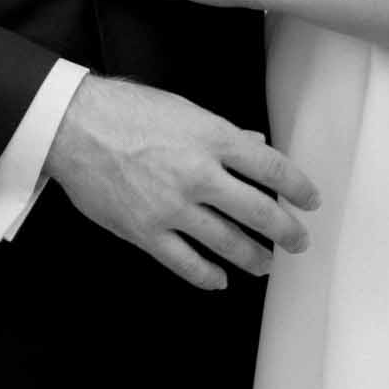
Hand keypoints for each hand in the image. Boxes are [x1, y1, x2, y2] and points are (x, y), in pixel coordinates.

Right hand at [44, 74, 319, 291]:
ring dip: (252, 257)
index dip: (297, 186)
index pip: (270, 165)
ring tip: (265, 263)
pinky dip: (208, 276)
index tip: (311, 199)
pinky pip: (186, 263)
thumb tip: (255, 144)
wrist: (76, 126)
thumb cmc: (128, 109)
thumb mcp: (182, 109)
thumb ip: (223, 132)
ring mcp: (173, 207)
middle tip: (298, 241)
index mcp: (211, 137)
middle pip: (258, 210)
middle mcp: (199, 174)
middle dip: (286, 230)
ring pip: (227, 243)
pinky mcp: (146, 232)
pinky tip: (220, 279)